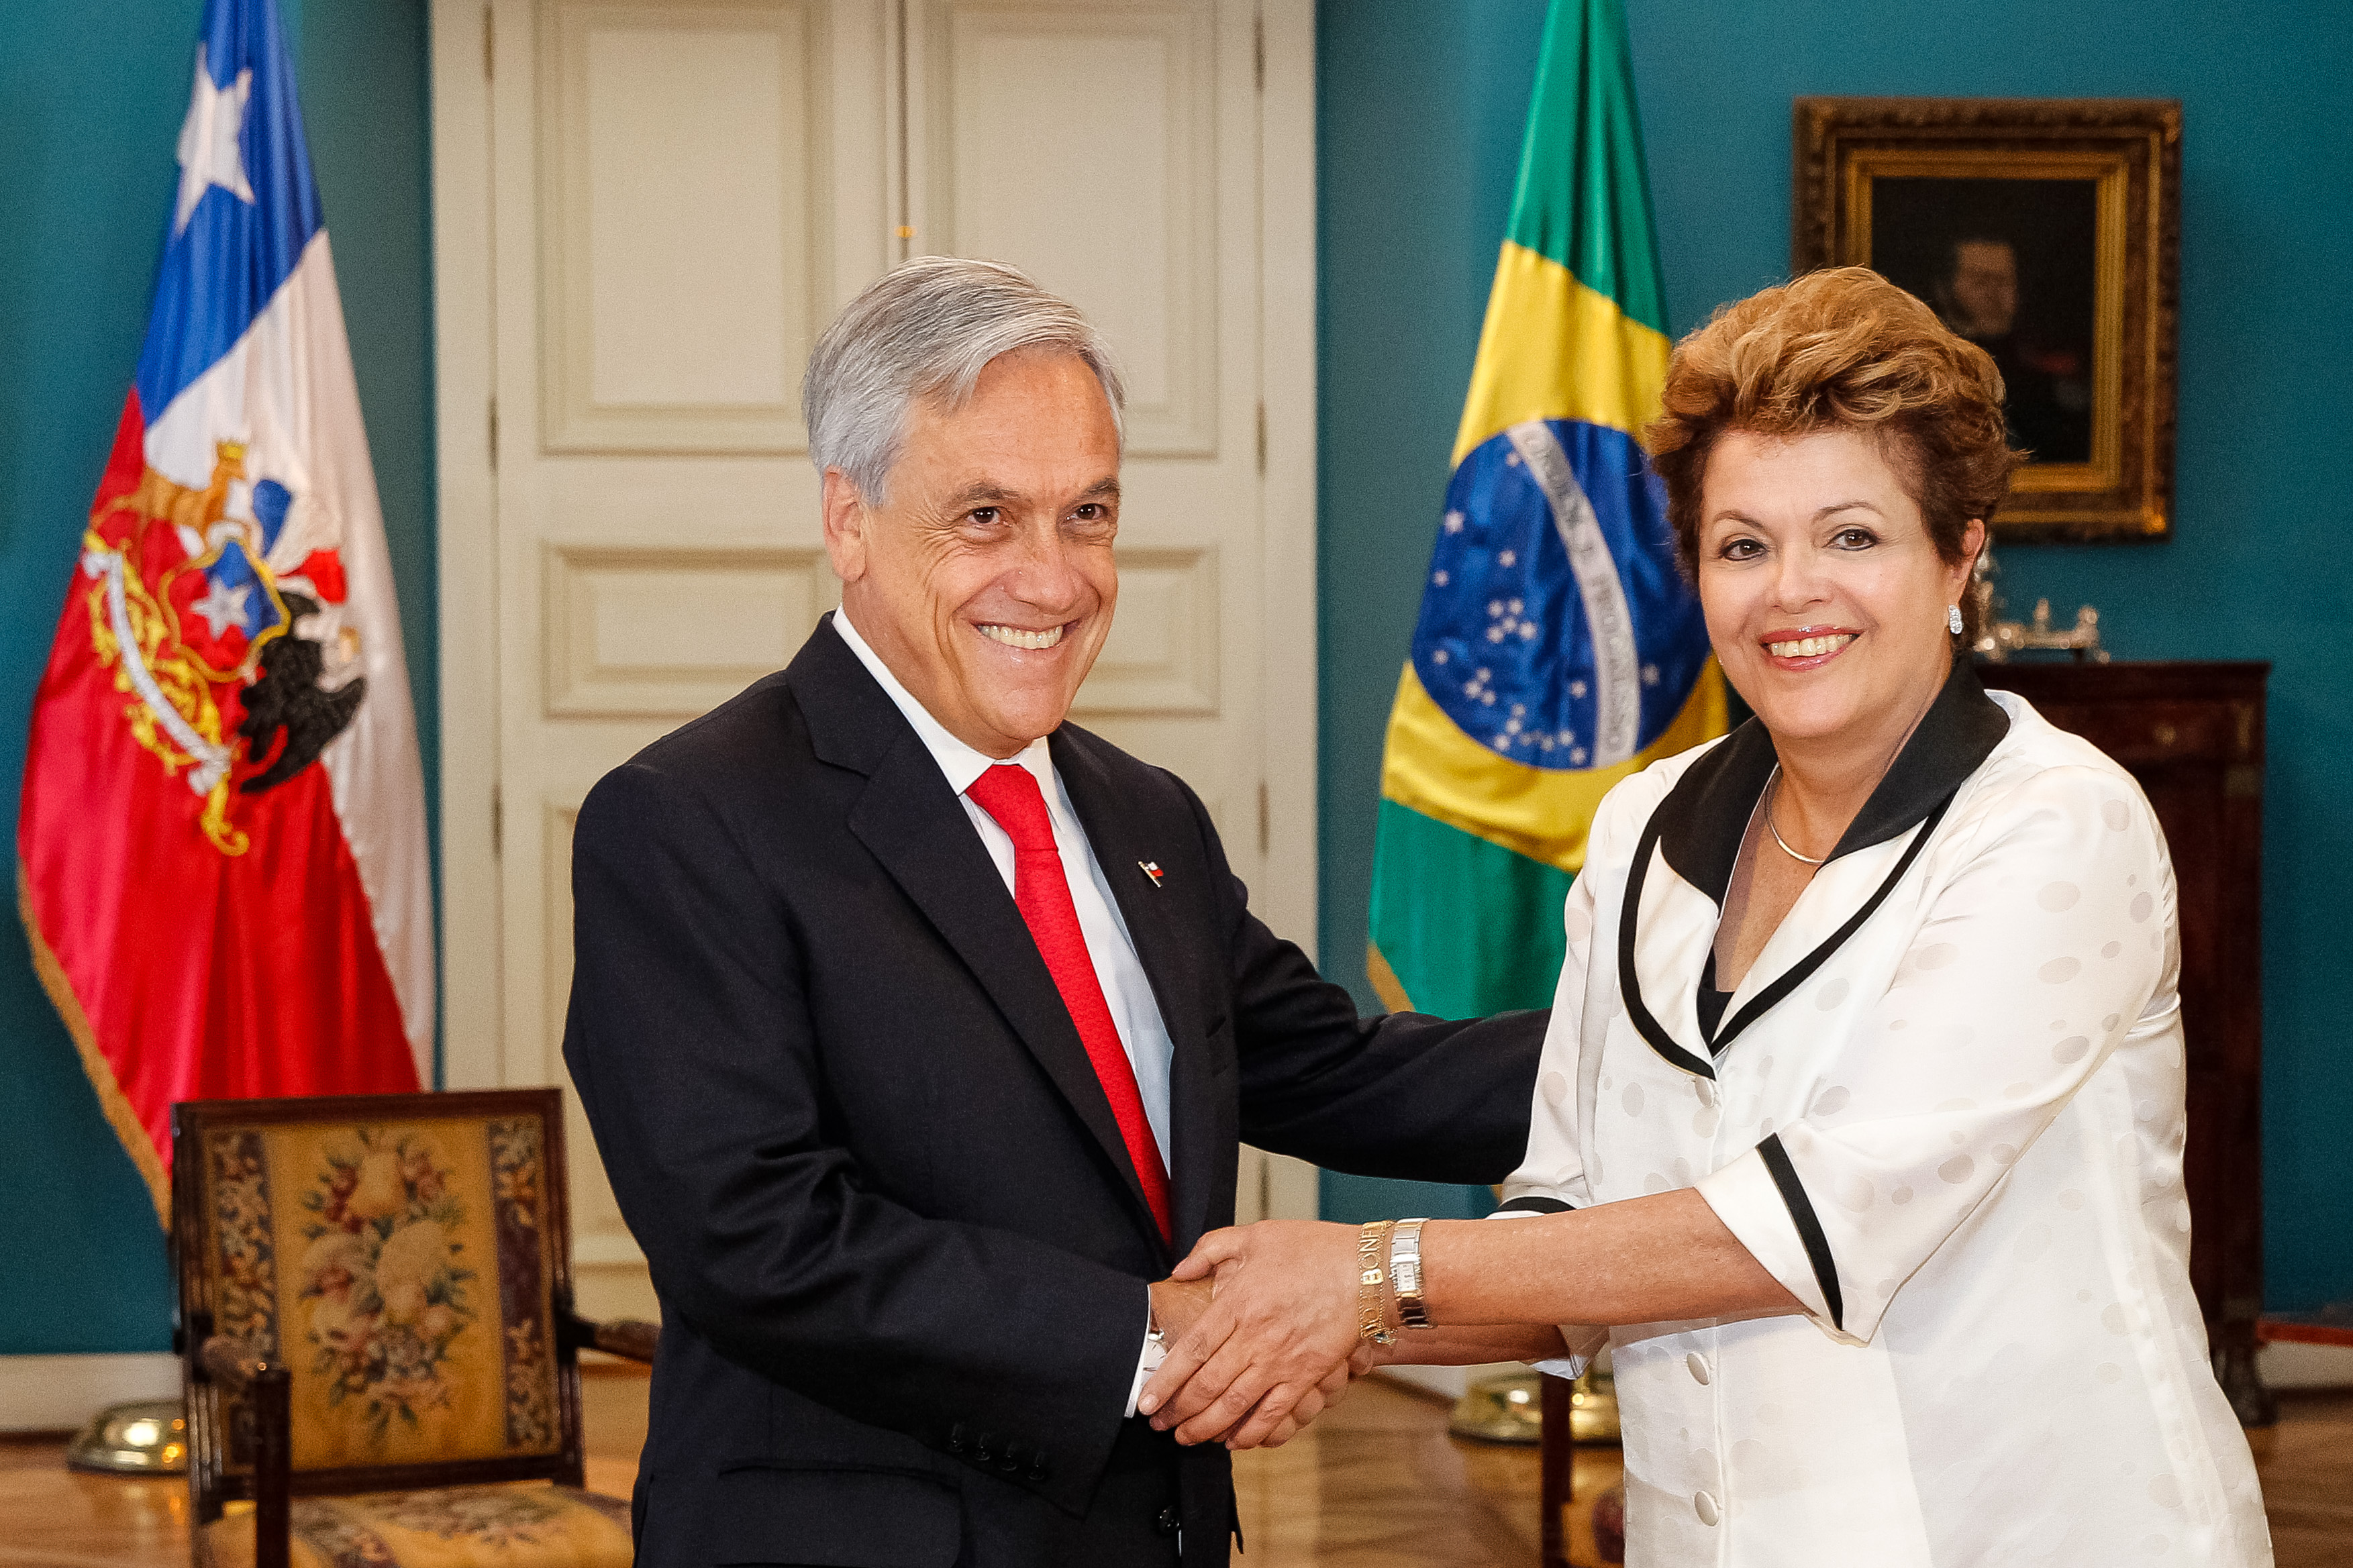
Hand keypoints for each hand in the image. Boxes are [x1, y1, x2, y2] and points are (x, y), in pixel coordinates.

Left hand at [1137, 1220, 1363, 1447]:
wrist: (1368, 1270)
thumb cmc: (1313, 1249)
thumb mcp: (1255, 1235)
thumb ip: (1210, 1249)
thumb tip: (1179, 1271)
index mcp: (1238, 1303)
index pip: (1192, 1350)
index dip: (1166, 1381)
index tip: (1148, 1401)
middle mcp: (1255, 1337)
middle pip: (1208, 1385)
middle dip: (1180, 1412)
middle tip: (1162, 1425)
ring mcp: (1282, 1360)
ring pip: (1236, 1405)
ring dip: (1207, 1427)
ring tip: (1188, 1438)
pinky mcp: (1306, 1375)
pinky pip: (1274, 1413)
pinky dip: (1252, 1432)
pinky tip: (1235, 1441)